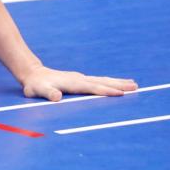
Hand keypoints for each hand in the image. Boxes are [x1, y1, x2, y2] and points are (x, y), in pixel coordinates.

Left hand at [20, 64, 136, 101]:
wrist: (32, 73)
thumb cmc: (35, 85)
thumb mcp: (38, 90)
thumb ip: (47, 93)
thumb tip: (57, 96)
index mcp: (73, 83)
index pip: (93, 88)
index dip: (106, 91)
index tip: (121, 94)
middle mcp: (79, 79)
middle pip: (102, 82)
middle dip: (119, 85)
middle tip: (136, 87)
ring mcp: (80, 78)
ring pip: (103, 80)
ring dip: (118, 82)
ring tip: (134, 84)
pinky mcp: (80, 80)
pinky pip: (99, 81)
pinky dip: (110, 82)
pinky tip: (117, 84)